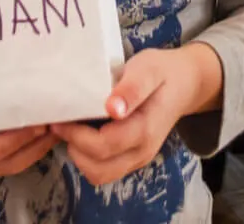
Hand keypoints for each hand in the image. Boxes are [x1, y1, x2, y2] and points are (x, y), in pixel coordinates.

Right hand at [0, 73, 57, 182]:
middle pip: (12, 160)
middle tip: (61, 118)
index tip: (38, 122)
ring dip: (40, 144)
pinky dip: (31, 142)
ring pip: (17, 161)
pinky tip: (45, 122)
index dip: (16, 139)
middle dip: (38, 143)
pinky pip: (13, 155)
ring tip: (62, 120)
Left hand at [51, 44, 221, 186]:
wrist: (184, 82)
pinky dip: (87, 157)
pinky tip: (82, 132)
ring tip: (69, 128)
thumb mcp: (148, 69)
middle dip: (73, 148)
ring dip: (79, 156)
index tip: (60, 116)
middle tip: (60, 122)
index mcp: (145, 130)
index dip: (76, 135)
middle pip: (98, 168)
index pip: (103, 146)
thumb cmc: (162, 71)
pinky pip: (104, 169)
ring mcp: (138, 158)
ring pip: (99, 174)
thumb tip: (113, 109)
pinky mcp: (132, 157)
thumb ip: (132, 88)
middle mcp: (142, 151)